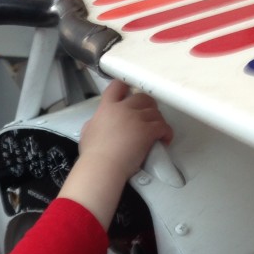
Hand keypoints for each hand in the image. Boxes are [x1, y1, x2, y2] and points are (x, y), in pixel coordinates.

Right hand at [59, 79, 172, 228]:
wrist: (102, 166)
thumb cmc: (94, 155)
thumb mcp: (87, 131)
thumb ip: (96, 121)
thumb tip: (98, 122)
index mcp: (107, 108)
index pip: (117, 87)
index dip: (126, 87)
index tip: (131, 91)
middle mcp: (123, 109)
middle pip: (142, 97)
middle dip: (148, 106)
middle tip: (148, 115)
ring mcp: (137, 119)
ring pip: (156, 112)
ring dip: (157, 121)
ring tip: (156, 132)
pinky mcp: (148, 131)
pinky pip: (164, 126)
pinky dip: (166, 133)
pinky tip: (163, 140)